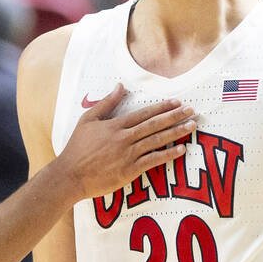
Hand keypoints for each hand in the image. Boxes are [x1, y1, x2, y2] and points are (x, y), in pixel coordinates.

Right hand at [57, 84, 195, 199]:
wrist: (70, 175)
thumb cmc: (77, 148)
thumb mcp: (87, 120)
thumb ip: (106, 103)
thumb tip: (120, 86)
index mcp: (115, 125)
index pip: (143, 113)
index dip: (162, 107)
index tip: (177, 102)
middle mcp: (124, 138)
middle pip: (154, 124)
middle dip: (175, 116)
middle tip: (192, 110)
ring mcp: (128, 155)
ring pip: (157, 140)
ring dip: (176, 132)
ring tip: (191, 126)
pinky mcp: (129, 171)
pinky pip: (153, 161)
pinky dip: (167, 155)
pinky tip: (181, 150)